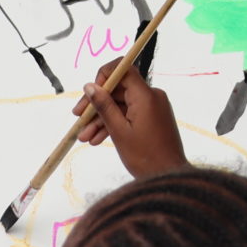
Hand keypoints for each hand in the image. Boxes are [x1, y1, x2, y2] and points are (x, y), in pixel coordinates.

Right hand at [71, 59, 185, 178]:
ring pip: (121, 105)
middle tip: (77, 119)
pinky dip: (114, 124)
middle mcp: (151, 96)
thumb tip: (89, 85)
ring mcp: (152, 108)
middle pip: (118, 90)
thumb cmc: (145, 156)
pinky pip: (129, 115)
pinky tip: (96, 139)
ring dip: (101, 119)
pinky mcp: (151, 119)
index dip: (103, 77)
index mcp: (146, 95)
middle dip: (96, 105)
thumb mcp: (118, 131)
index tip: (89, 93)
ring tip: (84, 137)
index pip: (123, 69)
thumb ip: (104, 106)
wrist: (168, 177)